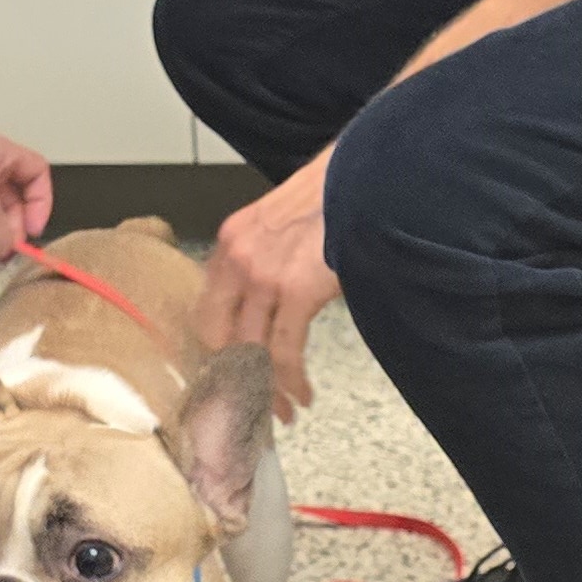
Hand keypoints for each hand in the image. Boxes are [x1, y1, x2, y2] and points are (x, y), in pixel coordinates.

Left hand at [196, 158, 338, 419]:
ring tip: (285, 411)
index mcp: (232, 241)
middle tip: (254, 404)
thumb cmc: (341, 193)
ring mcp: (263, 273)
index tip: (232, 377)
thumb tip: (275, 306)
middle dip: (236, 378)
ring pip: (250, 352)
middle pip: (219, 337)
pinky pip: (282, 351)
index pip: (207, 310)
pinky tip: (303, 394)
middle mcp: (237, 256)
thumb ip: (270, 259)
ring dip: (268, 390)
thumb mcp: (287, 222)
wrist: (373, 170)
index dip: (218, 352)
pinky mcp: (296, 288)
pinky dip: (291, 381)